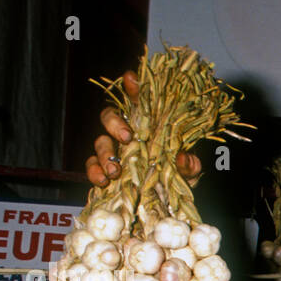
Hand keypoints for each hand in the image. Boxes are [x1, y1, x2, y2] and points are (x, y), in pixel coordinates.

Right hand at [85, 71, 203, 187]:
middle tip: (127, 138)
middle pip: (109, 117)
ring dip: (104, 154)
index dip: (133, 88)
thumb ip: (189, 164)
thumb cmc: (177, 176)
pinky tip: (103, 180)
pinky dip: (94, 171)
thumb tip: (184, 159)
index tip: (131, 79)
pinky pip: (92, 165)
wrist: (168, 201)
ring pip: (100, 142)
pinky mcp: (103, 168)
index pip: (138, 102)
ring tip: (115, 171)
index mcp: (146, 125)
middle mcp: (126, 133)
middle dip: (114, 124)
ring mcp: (113, 150)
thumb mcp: (189, 170)